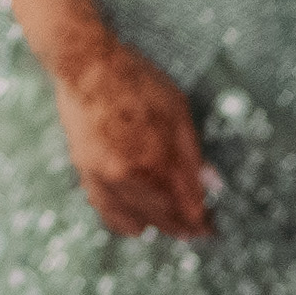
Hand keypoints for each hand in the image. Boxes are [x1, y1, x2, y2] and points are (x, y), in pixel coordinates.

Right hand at [42, 29, 215, 239]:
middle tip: (196, 229)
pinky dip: (125, 220)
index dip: (202, 222)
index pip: (187, 208)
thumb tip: (211, 186)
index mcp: (155, 159)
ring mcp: (102, 175)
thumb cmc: (132, 80)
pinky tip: (138, 221)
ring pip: (134, 221)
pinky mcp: (85, 172)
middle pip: (163, 219)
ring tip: (171, 226)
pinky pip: (106, 210)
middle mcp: (127, 174)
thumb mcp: (178, 112)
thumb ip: (193, 155)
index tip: (210, 227)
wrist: (84, 65)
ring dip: (156, 226)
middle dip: (183, 226)